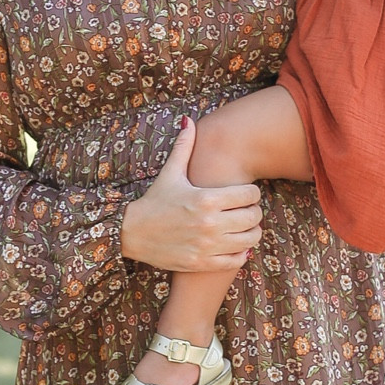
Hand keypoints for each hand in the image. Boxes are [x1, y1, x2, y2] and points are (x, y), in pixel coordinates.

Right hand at [120, 117, 261, 272]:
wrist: (131, 233)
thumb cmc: (153, 202)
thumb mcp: (169, 174)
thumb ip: (184, 147)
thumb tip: (189, 120)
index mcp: (206, 198)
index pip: (250, 195)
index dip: (252, 193)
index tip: (245, 195)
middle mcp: (210, 223)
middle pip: (254, 217)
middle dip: (254, 212)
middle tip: (246, 211)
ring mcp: (207, 245)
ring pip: (250, 239)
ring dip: (251, 232)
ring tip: (242, 227)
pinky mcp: (203, 263)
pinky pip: (236, 260)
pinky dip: (240, 253)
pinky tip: (234, 245)